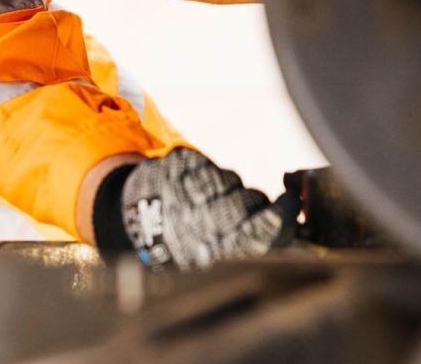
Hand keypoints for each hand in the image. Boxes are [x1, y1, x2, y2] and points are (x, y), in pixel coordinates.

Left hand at [121, 147, 286, 270]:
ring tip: (212, 200)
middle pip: (247, 202)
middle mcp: (193, 218)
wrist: (128, 216)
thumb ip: (244, 244)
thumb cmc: (175, 241)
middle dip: (256, 202)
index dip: (281, 218)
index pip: (257, 232)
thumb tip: (290, 230)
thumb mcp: (203, 258)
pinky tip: (196, 187)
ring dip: (230, 187)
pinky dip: (209, 174)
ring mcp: (182, 186)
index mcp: (205, 249)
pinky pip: (210, 163)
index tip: (291, 205)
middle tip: (250, 206)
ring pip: (231, 179)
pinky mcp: (175, 163)